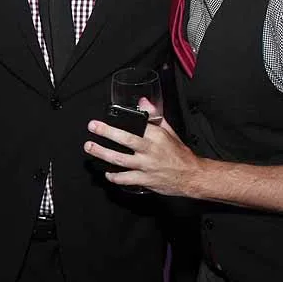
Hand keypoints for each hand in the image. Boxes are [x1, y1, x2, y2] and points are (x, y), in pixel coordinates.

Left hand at [84, 100, 202, 196]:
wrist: (192, 175)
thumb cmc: (179, 153)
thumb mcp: (169, 131)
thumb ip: (155, 116)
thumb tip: (143, 101)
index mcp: (156, 136)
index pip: (136, 125)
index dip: (120, 121)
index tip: (105, 117)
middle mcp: (150, 150)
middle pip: (125, 139)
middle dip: (106, 133)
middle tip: (92, 127)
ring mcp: (147, 165)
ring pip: (121, 160)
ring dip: (103, 154)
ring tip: (90, 148)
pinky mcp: (145, 180)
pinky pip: (126, 179)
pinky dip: (114, 177)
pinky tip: (107, 173)